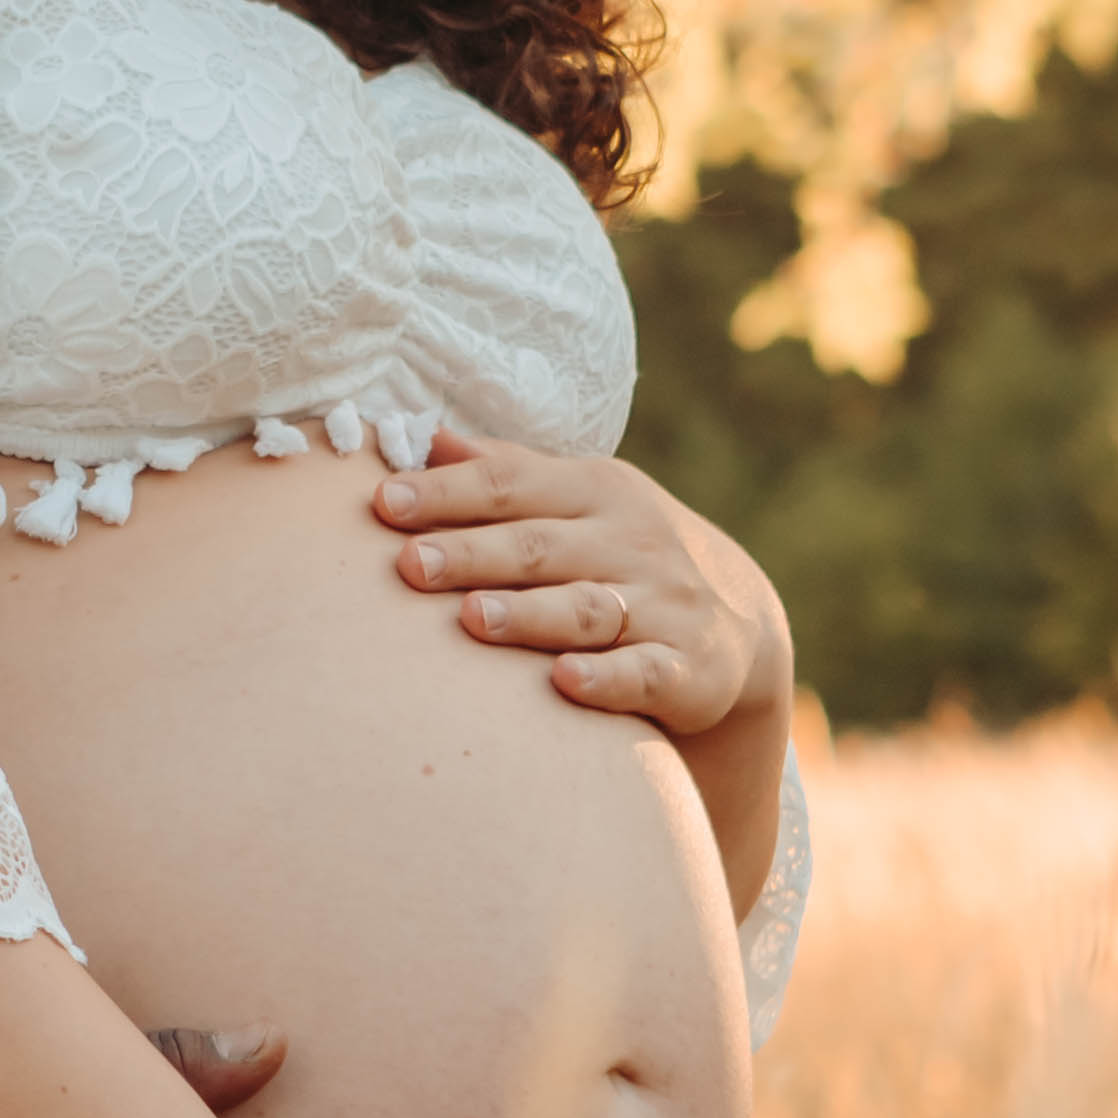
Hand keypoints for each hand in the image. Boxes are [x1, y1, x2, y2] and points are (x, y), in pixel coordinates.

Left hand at [374, 428, 787, 739]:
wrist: (734, 621)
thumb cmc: (619, 550)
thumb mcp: (576, 499)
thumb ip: (505, 472)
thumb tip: (421, 436)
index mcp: (595, 490)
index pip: (512, 484)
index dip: (447, 492)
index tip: (382, 502)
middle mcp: (631, 542)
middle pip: (540, 547)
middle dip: (473, 554)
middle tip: (409, 566)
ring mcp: (662, 605)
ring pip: (587, 609)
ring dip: (529, 615)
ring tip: (472, 618)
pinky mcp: (687, 669)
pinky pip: (645, 674)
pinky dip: (606, 678)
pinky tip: (564, 681)